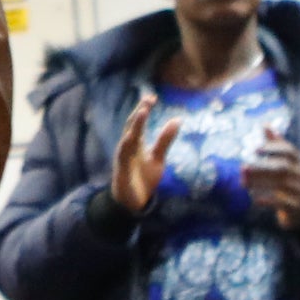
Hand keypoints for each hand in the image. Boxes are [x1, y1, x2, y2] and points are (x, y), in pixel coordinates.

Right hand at [107, 95, 173, 215]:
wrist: (133, 202)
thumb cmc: (144, 178)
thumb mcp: (158, 158)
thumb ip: (165, 140)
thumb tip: (178, 120)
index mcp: (136, 143)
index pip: (138, 122)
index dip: (144, 109)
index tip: (152, 96)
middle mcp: (128, 148)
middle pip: (132, 126)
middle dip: (139, 112)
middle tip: (148, 100)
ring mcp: (123, 158)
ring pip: (127, 138)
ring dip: (135, 125)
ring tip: (143, 112)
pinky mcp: (122, 171)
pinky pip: (124, 157)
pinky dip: (127, 147)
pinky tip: (131, 137)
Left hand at [240, 127, 299, 230]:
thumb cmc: (292, 180)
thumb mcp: (287, 163)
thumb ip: (276, 144)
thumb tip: (265, 124)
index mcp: (299, 162)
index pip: (290, 151)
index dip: (273, 148)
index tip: (255, 149)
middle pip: (282, 168)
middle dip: (261, 167)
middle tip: (242, 167)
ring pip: (280, 185)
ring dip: (260, 184)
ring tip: (243, 183)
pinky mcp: (297, 206)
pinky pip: (282, 203)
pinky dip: (268, 200)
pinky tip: (255, 199)